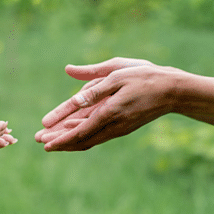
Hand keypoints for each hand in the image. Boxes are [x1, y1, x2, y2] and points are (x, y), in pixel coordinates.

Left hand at [35, 58, 176, 150]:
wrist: (174, 91)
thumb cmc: (145, 76)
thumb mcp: (117, 72)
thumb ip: (92, 79)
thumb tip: (69, 75)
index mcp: (110, 112)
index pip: (80, 131)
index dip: (60, 136)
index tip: (44, 140)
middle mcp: (113, 125)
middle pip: (81, 139)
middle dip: (59, 141)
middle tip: (39, 140)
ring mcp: (118, 128)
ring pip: (88, 139)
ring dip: (68, 140)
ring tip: (49, 139)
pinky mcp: (122, 126)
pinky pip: (97, 134)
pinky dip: (81, 135)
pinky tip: (70, 131)